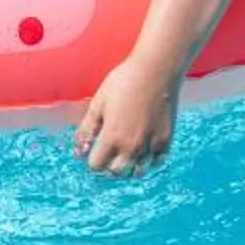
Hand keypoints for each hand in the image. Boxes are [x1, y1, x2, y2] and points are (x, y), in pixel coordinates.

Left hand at [74, 56, 178, 176]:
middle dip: (109, 166)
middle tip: (109, 154)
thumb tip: (77, 151)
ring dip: (129, 167)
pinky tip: (143, 151)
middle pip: (116, 172)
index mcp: (112, 138)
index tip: (94, 151)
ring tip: (125, 154)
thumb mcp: (98, 103)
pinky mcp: (166, 140)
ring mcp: (151, 146)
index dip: (93, 160)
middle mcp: (132, 147)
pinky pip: (157, 163)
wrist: (156, 71)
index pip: (97, 166)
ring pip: (138, 172)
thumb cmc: (123, 83)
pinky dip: (149, 162)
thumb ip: (86, 129)